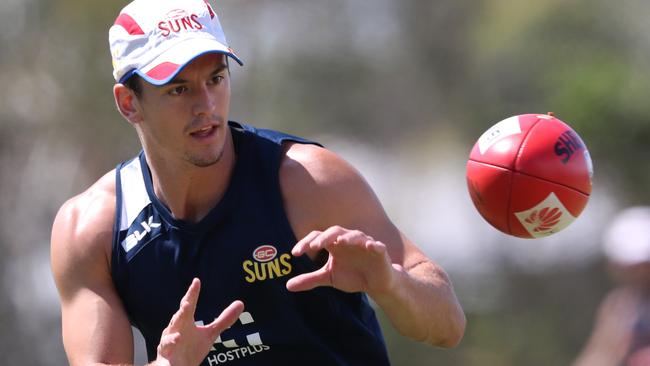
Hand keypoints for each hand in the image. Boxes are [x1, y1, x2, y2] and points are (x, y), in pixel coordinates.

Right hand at [155, 278, 243, 365]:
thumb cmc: (190, 348)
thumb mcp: (210, 334)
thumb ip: (224, 320)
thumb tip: (241, 303)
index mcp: (185, 322)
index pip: (189, 305)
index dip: (192, 294)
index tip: (196, 281)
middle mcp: (175, 330)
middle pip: (178, 319)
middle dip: (182, 313)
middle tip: (186, 303)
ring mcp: (168, 345)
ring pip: (168, 339)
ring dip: (172, 338)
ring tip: (178, 337)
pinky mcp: (166, 358)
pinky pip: (166, 357)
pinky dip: (169, 354)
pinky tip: (174, 352)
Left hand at [286, 226, 400, 295]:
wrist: (376, 284)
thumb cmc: (352, 276)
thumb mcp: (329, 278)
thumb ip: (310, 280)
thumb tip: (287, 286)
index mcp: (334, 245)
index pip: (318, 238)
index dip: (306, 242)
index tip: (295, 253)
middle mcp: (347, 241)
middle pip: (334, 232)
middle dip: (324, 237)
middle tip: (314, 246)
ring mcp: (364, 244)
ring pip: (355, 235)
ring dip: (347, 237)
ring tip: (340, 241)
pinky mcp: (379, 251)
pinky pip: (377, 245)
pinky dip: (373, 244)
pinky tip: (369, 246)